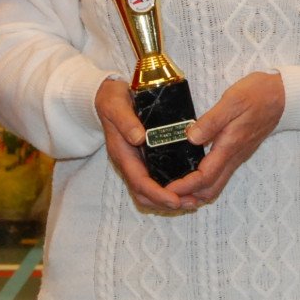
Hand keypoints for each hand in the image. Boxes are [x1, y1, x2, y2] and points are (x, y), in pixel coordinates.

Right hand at [97, 77, 184, 211]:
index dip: (158, 194)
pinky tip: (186, 187)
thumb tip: (139, 137)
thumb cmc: (112, 100)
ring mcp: (135, 162)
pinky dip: (168, 189)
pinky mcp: (143, 159)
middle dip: (166, 203)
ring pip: (149, 192)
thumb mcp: (116, 106)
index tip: (176, 200)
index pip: (140, 183)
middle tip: (191, 202)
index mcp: (123, 154)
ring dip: (168, 200)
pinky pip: (154, 181)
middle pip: (144, 195)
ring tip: (192, 200)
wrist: (106, 96)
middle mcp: (129, 163)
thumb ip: (126, 121)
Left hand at [168, 71, 284, 204]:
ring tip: (176, 188)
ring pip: (215, 185)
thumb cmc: (258, 95)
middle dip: (188, 196)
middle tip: (166, 193)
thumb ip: (211, 120)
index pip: (205, 177)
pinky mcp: (238, 152)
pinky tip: (191, 173)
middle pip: (210, 189)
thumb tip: (191, 137)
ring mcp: (237, 156)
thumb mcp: (232, 101)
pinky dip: (203, 182)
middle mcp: (234, 156)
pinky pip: (219, 175)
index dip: (185, 186)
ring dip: (196, 192)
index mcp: (230, 146)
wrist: (283, 95)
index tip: (167, 189)